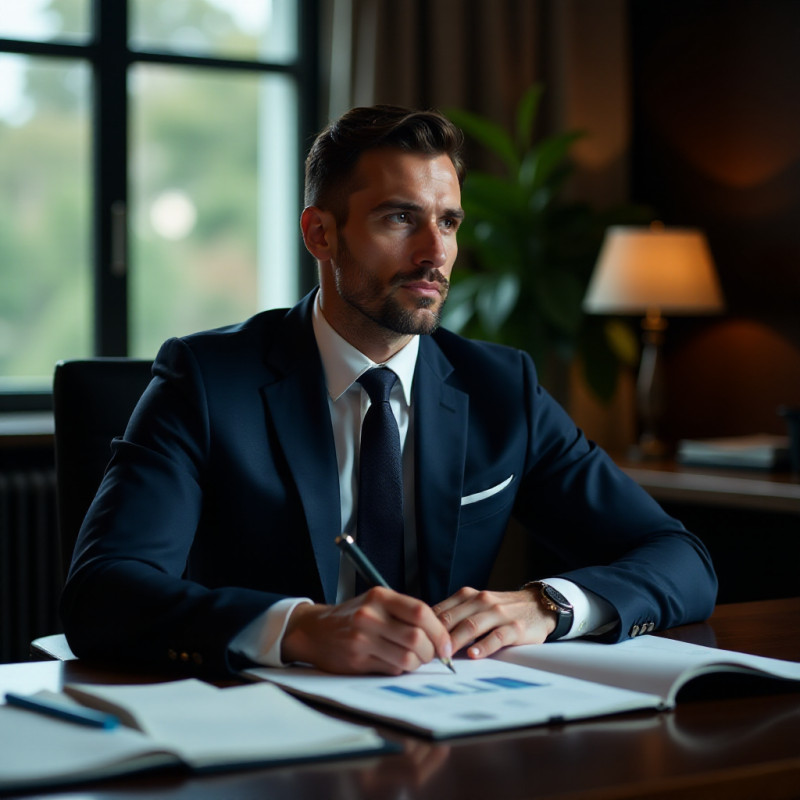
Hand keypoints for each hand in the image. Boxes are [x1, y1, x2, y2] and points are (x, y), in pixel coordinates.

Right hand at [281, 587, 452, 674]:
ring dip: (417, 663)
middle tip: (432, 655)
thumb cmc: (353, 616)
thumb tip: (439, 635)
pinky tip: (394, 662)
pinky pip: (391, 669)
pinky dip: (400, 669)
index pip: (420, 612)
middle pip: (417, 637)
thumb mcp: (376, 602)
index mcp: (380, 597)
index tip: (446, 645)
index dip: (439, 631)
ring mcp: (362, 638)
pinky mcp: (357, 660)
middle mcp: (370, 615)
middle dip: (431, 652)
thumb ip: (404, 612)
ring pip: (407, 657)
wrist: (315, 630)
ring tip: (414, 660)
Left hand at [433, 586, 555, 658]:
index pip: (440, 611)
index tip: (415, 644)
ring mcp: (498, 613)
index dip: (426, 628)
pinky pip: (497, 636)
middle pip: (452, 619)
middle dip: (436, 637)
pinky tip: (473, 655)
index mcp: (467, 595)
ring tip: (444, 656)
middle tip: (424, 655)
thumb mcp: (475, 605)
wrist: (537, 605)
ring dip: (455, 642)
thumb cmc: (500, 610)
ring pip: (471, 626)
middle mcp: (481, 601)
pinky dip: (483, 646)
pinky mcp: (515, 627)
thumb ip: (454, 615)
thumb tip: (424, 633)